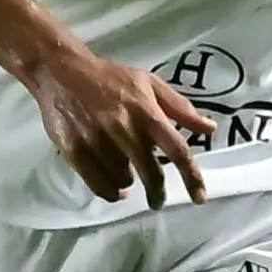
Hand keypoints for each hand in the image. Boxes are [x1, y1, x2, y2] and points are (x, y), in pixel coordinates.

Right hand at [23, 46, 211, 207]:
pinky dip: (110, 191)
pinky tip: (113, 186)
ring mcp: (98, 141)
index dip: (191, 176)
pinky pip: (100, 185)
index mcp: (146, 111)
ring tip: (123, 168)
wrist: (61, 72)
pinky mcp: (75, 151)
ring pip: (124, 181)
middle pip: (151, 174)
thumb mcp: (149, 84)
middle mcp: (124, 128)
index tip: (200, 197)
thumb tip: (210, 129)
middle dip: (157, 193)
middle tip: (157, 200)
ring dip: (128, 181)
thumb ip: (180, 108)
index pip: (176, 149)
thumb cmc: (110, 78)